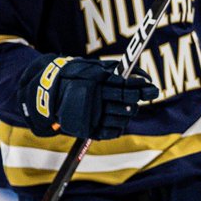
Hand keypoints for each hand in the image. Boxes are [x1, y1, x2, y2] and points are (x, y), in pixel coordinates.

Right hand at [18, 55, 157, 139]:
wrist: (48, 93)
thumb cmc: (79, 77)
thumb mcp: (95, 68)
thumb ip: (118, 70)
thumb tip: (144, 75)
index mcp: (96, 82)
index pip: (126, 87)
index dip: (141, 88)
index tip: (151, 87)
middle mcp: (95, 100)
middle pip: (128, 103)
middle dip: (137, 99)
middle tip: (143, 95)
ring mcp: (92, 116)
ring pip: (123, 117)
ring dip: (128, 112)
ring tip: (127, 106)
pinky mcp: (89, 129)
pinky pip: (113, 132)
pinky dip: (119, 126)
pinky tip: (117, 119)